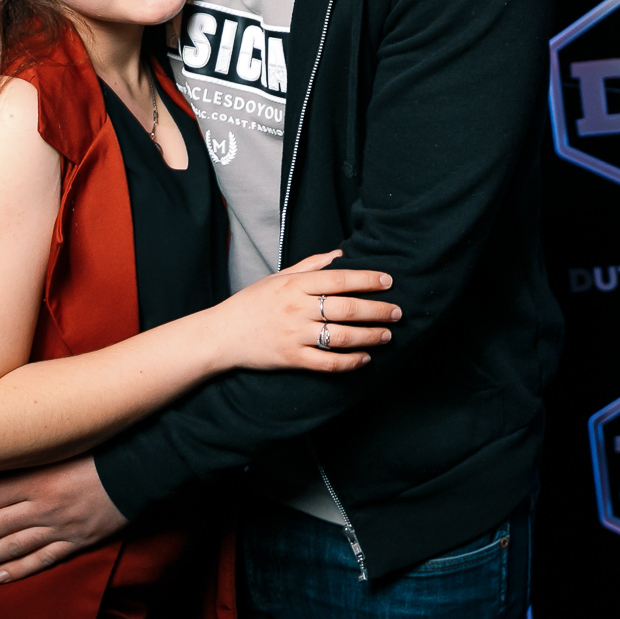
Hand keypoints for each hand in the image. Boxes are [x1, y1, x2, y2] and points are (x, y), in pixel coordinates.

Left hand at [0, 455, 126, 582]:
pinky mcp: (77, 540)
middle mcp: (43, 505)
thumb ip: (32, 453)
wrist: (141, 467)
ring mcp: (59, 526)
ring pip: (11, 546)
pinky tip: (0, 577)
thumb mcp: (61, 444)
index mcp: (37, 477)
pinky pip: (43, 559)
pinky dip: (20, 569)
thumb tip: (0, 454)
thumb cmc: (101, 447)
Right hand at [210, 250, 399, 371]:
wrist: (222, 334)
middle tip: (397, 311)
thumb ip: (310, 265)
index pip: (338, 279)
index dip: (367, 280)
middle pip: (346, 308)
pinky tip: (365, 359)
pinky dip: (350, 362)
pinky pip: (327, 363)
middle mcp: (297, 309)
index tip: (388, 282)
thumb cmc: (252, 302)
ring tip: (387, 335)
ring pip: (341, 337)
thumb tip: (340, 255)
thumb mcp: (278, 277)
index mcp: (295, 285)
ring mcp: (295, 335)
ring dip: (369, 336)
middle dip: (377, 310)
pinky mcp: (292, 359)